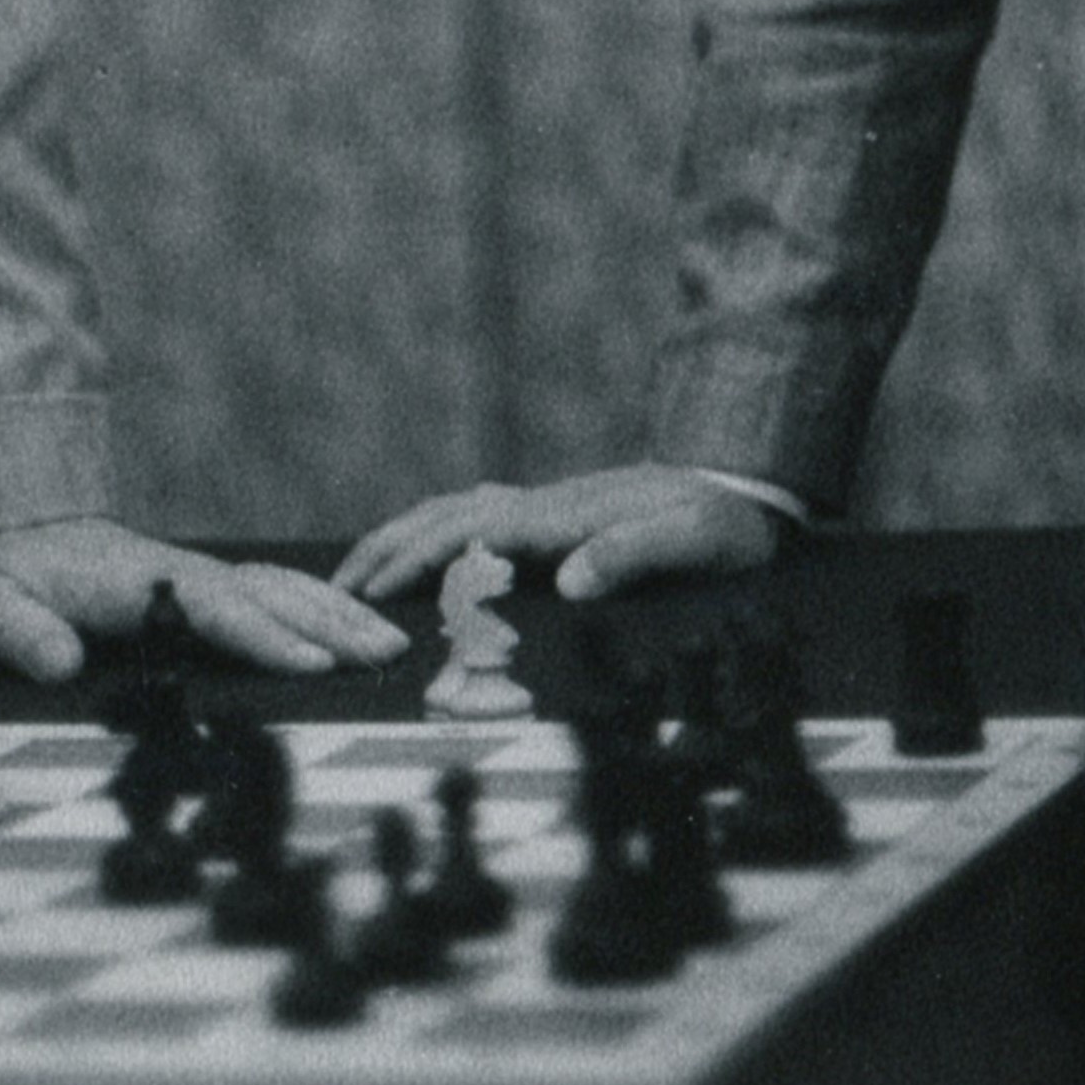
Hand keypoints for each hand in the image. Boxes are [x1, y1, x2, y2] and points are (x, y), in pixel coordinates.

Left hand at [0, 517, 406, 681]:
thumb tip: (62, 665)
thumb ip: (18, 632)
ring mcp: (194, 572)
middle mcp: (178, 571)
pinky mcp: (200, 580)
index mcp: (135, 581)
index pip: (213, 609)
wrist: (3, 525)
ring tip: (392, 643)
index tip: (314, 667)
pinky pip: (271, 587)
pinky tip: (351, 619)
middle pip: (267, 595)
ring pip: (280, 587)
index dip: (264, 638)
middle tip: (389, 658)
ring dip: (338, 613)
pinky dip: (318, 600)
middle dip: (331, 626)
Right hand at [333, 465, 783, 603]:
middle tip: (336, 591)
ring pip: (454, 511)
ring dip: (401, 536)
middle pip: (448, 518)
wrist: (748, 491)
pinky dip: (432, 528)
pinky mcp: (553, 514)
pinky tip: (417, 548)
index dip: (420, 563)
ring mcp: (546, 505)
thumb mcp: (695, 543)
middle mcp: (546, 505)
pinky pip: (476, 514)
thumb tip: (569, 583)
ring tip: (355, 571)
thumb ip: (634, 555)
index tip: (373, 593)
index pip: (475, 537)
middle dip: (388, 551)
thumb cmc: (726, 529)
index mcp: (567, 517)